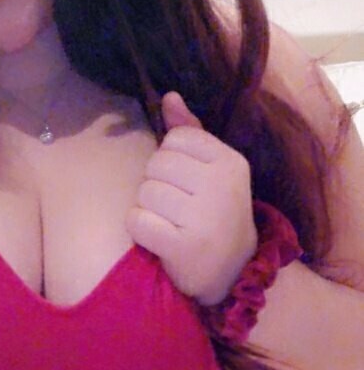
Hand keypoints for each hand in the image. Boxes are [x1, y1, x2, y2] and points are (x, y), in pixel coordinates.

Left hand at [126, 92, 257, 305]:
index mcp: (231, 162)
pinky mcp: (184, 245)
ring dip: (148, 210)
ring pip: (145, 192)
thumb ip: (192, 133)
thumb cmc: (215, 215)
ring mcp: (205, 217)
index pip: (175, 138)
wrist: (231, 272)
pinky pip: (137, 221)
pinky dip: (141, 232)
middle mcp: (223, 186)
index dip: (171, 161)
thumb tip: (168, 96)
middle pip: (157, 164)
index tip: (188, 185)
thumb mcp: (213, 172)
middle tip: (177, 209)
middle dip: (157, 186)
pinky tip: (160, 240)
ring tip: (170, 224)